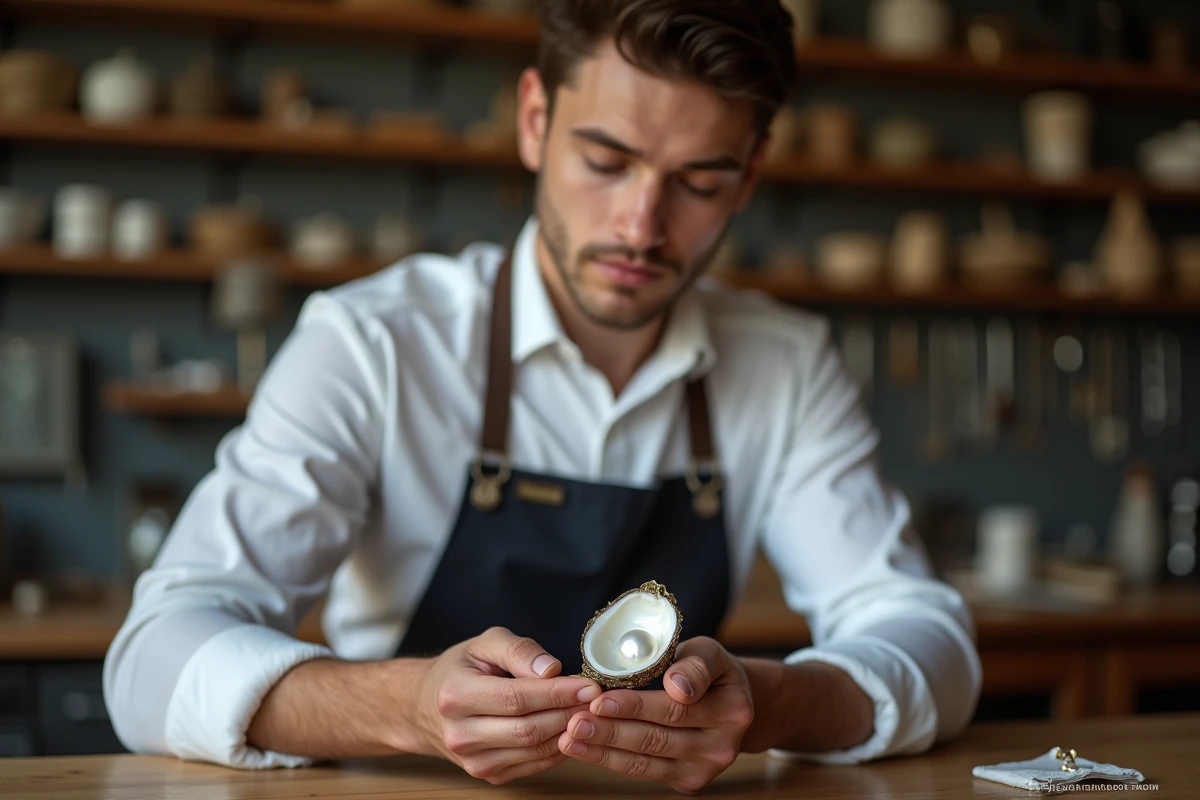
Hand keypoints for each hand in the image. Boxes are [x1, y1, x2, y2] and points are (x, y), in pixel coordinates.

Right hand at [413, 626, 602, 784]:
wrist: (425, 706)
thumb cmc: (459, 670)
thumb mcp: (484, 644)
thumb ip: (519, 650)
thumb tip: (551, 669)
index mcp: (456, 695)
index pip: (517, 698)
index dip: (557, 693)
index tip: (588, 685)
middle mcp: (461, 733)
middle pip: (528, 728)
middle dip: (569, 713)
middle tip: (597, 699)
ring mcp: (473, 760)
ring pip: (534, 750)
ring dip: (567, 732)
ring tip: (588, 712)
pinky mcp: (487, 774)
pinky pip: (533, 764)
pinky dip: (557, 747)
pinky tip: (568, 728)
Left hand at [556, 636, 753, 793]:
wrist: (731, 704)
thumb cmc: (710, 673)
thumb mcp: (710, 654)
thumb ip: (695, 665)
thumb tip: (677, 685)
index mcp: (731, 710)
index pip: (673, 708)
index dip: (634, 706)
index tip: (600, 700)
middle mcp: (721, 746)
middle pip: (656, 738)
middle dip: (610, 730)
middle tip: (574, 721)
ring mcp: (704, 768)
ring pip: (645, 760)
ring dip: (603, 749)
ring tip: (570, 737)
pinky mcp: (688, 782)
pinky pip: (643, 771)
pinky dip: (610, 760)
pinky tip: (584, 749)